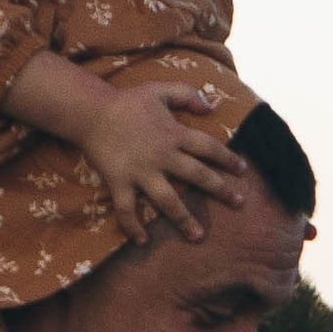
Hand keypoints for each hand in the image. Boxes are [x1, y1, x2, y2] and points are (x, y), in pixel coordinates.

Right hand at [74, 81, 247, 241]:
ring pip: (168, 200)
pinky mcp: (119, 182)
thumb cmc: (126, 101)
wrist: (90, 111)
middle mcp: (161, 156)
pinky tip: (142, 242)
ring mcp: (140, 171)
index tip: (242, 171)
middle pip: (197, 175)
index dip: (227, 158)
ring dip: (184, 219)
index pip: (208, 148)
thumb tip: (210, 107)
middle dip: (221, 190)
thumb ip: (187, 94)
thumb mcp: (159, 89)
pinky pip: (127, 209)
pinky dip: (132, 226)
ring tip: (198, 237)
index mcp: (174, 134)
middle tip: (239, 203)